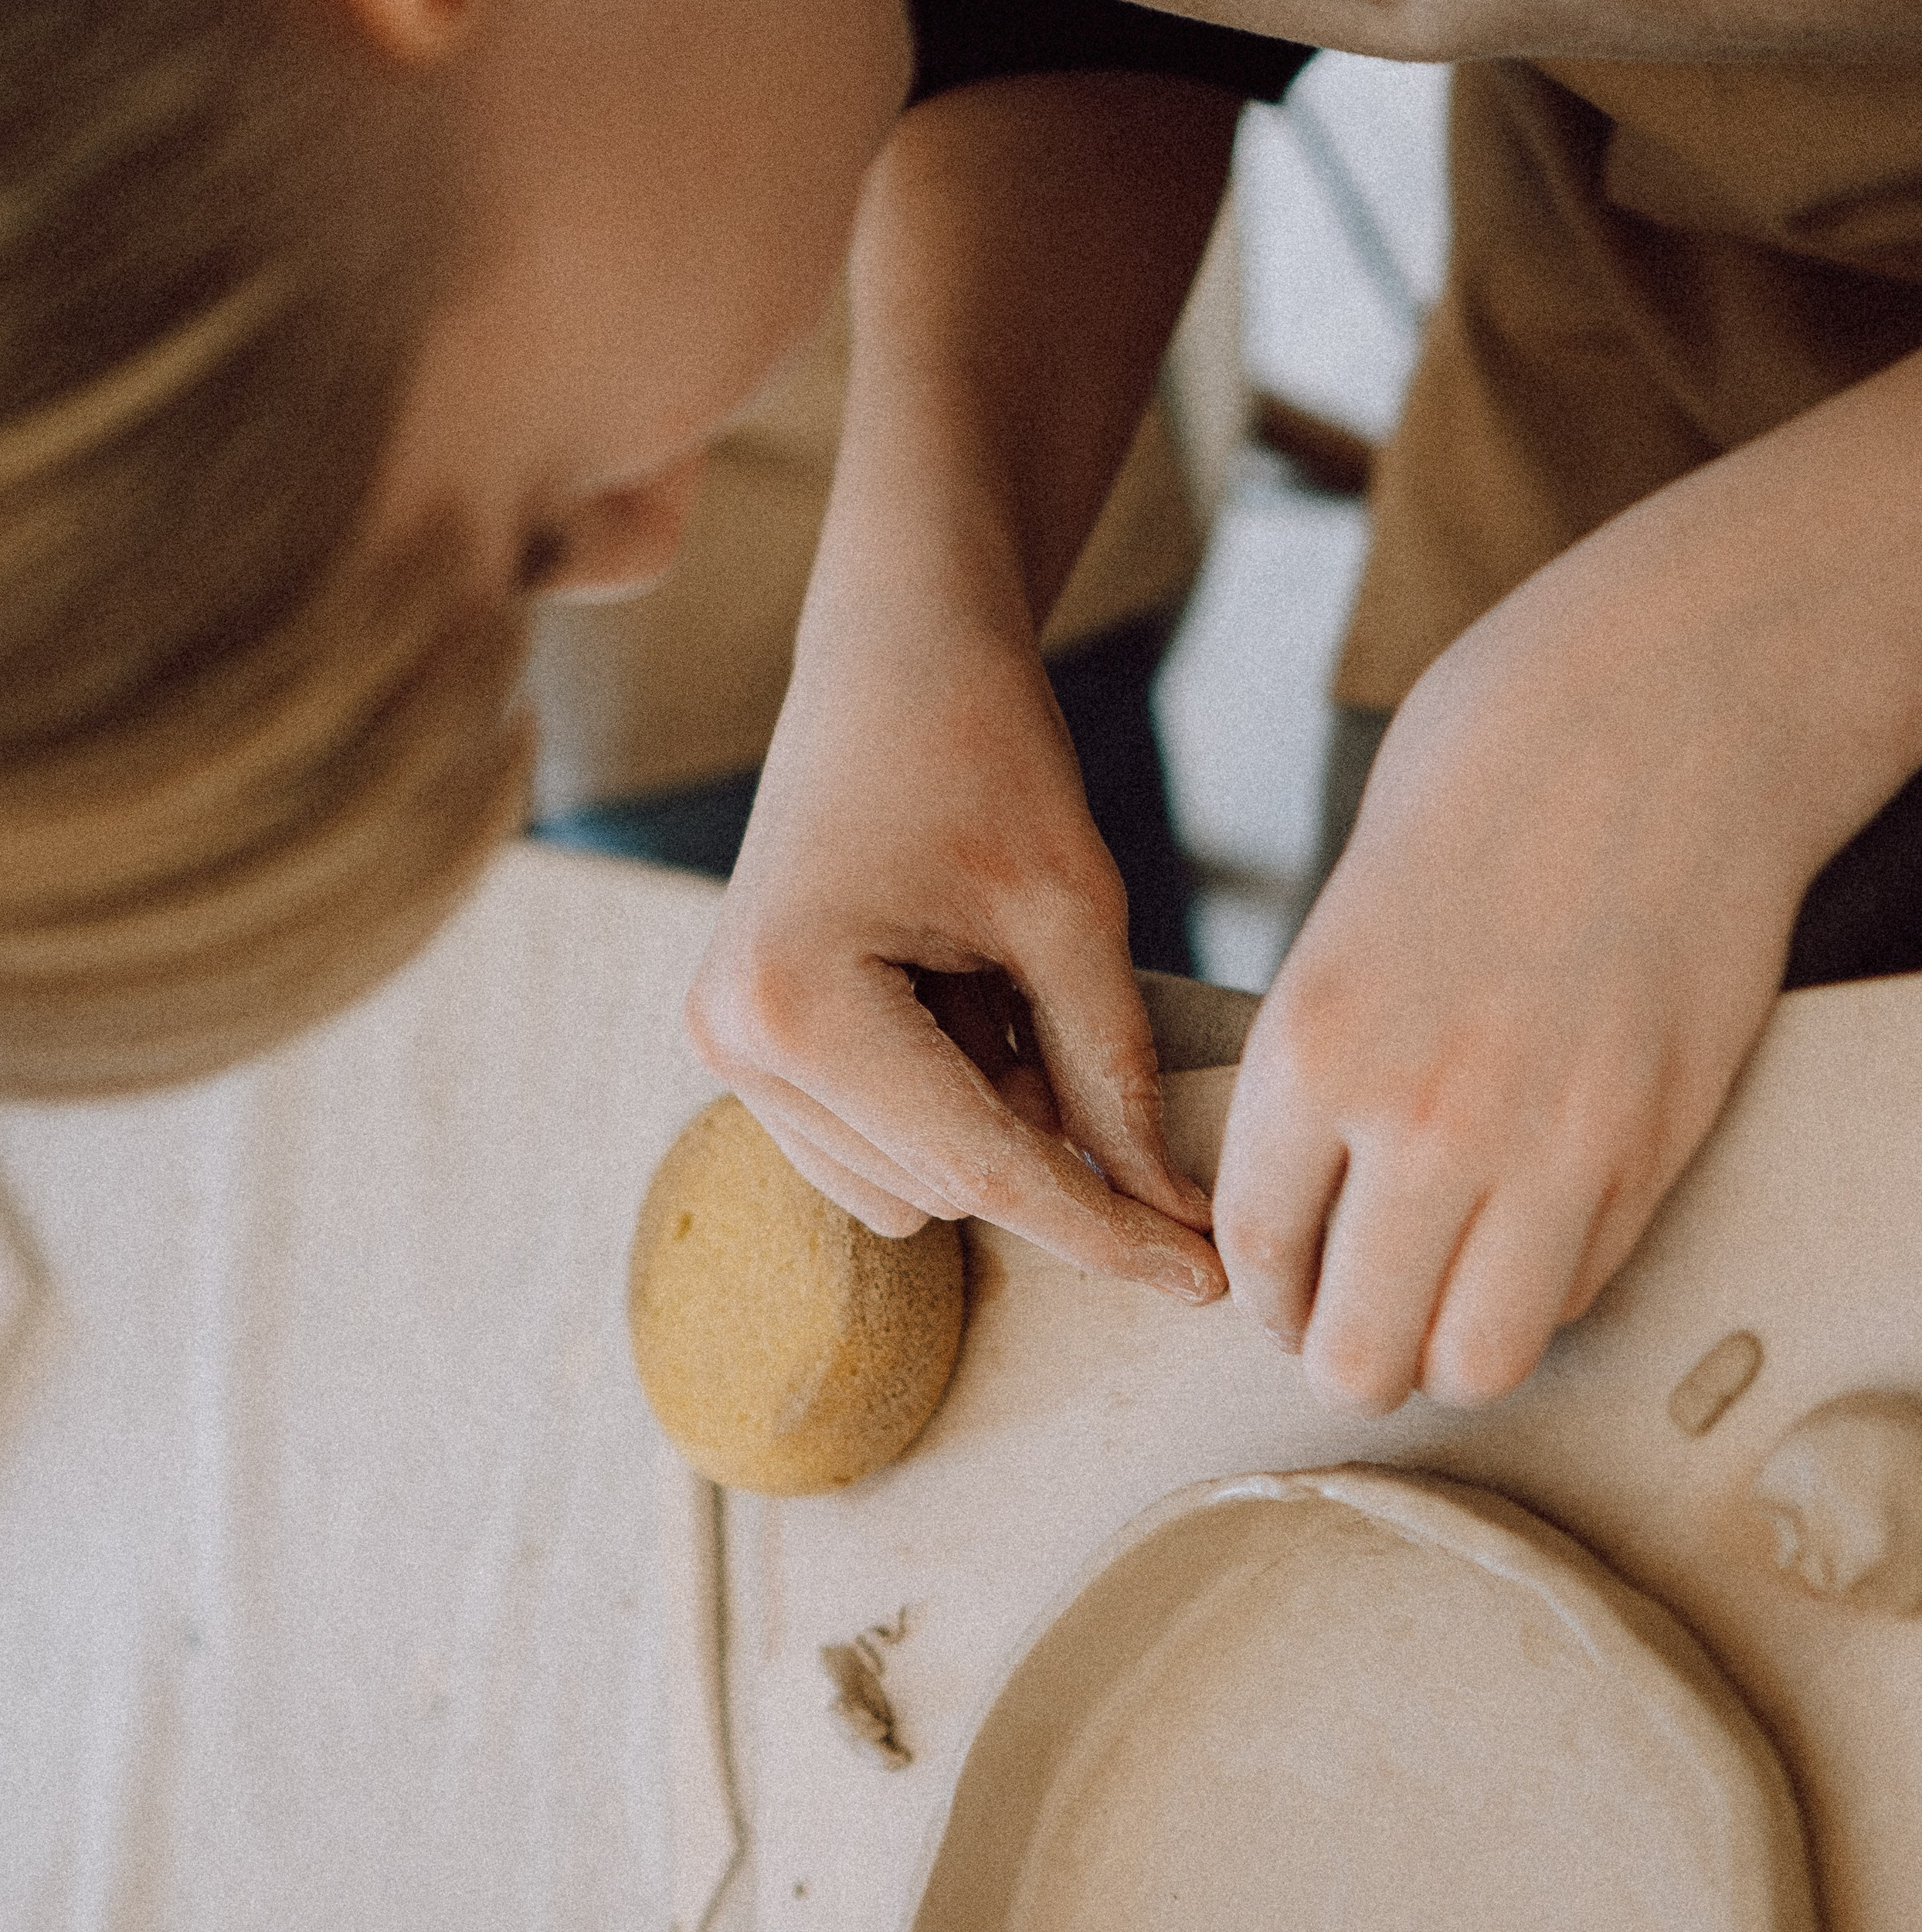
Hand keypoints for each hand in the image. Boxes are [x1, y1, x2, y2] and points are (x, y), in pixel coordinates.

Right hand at [687, 594, 1225, 1303]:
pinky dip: (945, 1104)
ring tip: (1003, 982)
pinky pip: (871, 1146)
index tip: (1205, 1285)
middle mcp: (734, 1042)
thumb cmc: (980, 747)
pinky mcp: (744, 1043)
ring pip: (906, 1186)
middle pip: (943, 1188)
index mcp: (797, 1003)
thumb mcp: (1071, 910)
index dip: (1106, 1231)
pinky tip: (962, 998)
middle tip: (1108, 1043)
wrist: (890, 647)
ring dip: (989, 1123)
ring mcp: (726, 1047)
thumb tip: (1175, 1218)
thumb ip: (1115, 1075)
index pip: (983, 1170)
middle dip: (1050, 1155)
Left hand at [1216, 530, 1813, 1410]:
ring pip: (1477, 1360)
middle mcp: (1425, 1121)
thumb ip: (1319, 1066)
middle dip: (1344, 1352)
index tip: (1278, 1292)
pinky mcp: (1655, 1149)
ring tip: (1442, 1296)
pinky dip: (1540, 1288)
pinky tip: (1529, 1222)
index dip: (1263, 1293)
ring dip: (1447, 1347)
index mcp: (1314, 1048)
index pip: (1256, 1251)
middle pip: (1358, 1352)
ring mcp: (1553, 1147)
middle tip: (1352, 1319)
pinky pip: (1574, 1291)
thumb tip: (1309, 1183)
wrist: (1669, 709)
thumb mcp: (1344, 918)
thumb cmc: (1489, 777)